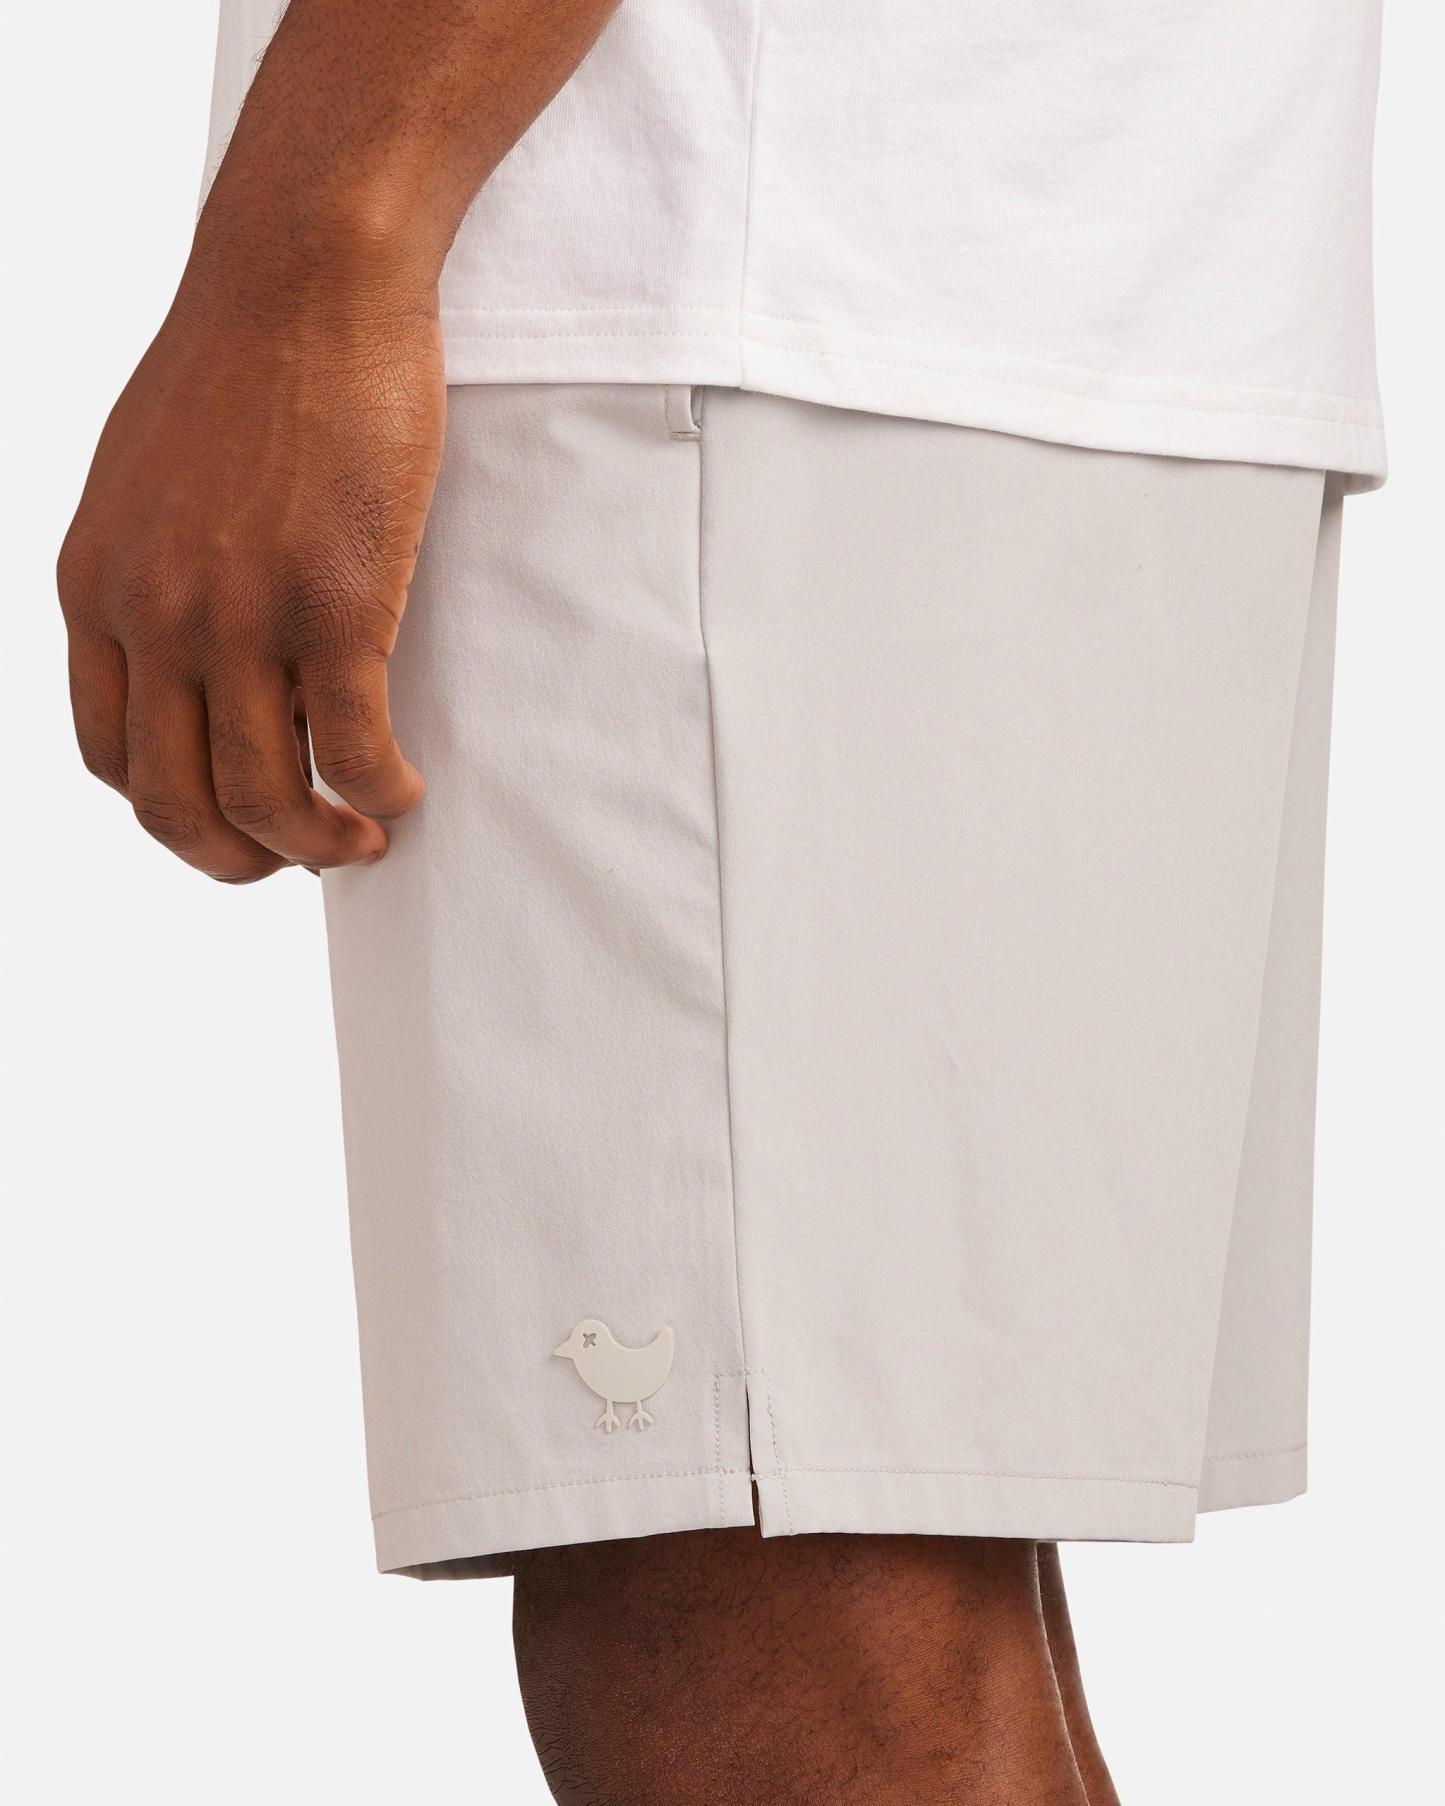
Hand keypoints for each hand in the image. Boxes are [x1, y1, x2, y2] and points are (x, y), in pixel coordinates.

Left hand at [58, 269, 440, 880]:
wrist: (306, 278)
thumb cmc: (242, 361)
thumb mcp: (142, 477)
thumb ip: (146, 571)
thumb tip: (194, 649)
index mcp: (94, 587)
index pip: (109, 756)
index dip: (175, 813)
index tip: (235, 816)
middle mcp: (152, 617)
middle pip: (175, 803)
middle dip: (238, 860)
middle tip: (299, 858)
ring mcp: (239, 617)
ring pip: (265, 799)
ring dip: (320, 845)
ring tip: (364, 839)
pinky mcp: (334, 606)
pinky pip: (352, 753)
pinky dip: (381, 794)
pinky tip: (404, 791)